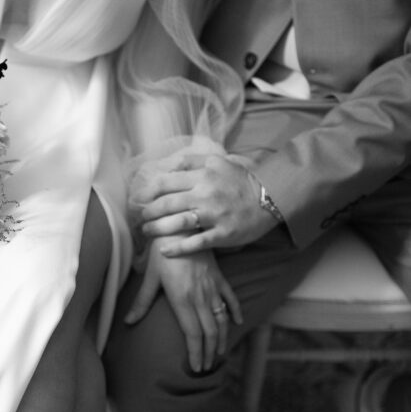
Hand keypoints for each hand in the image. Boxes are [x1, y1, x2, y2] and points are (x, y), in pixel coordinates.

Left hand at [124, 245, 241, 372]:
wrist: (182, 227)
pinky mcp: (219, 277)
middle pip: (209, 331)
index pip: (193, 334)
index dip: (196, 352)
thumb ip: (141, 302)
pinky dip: (235, 311)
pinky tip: (238, 323)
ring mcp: (212, 288)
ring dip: (222, 338)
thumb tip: (128, 322)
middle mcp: (200, 297)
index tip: (197, 367)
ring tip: (219, 353)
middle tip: (207, 367)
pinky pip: (230, 298)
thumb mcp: (150, 278)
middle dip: (208, 352)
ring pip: (222, 319)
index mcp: (183, 300)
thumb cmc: (162, 251)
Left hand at [133, 151, 278, 254]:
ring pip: (178, 222)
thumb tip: (170, 162)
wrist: (272, 198)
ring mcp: (214, 214)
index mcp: (205, 173)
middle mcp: (207, 192)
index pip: (168, 179)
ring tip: (146, 232)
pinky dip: (177, 248)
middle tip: (139, 216)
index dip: (150, 188)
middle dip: (149, 210)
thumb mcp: (221, 162)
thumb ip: (196, 160)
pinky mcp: (222, 233)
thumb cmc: (243, 181)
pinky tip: (163, 251)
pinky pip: (195, 242)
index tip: (140, 195)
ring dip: (157, 228)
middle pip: (168, 201)